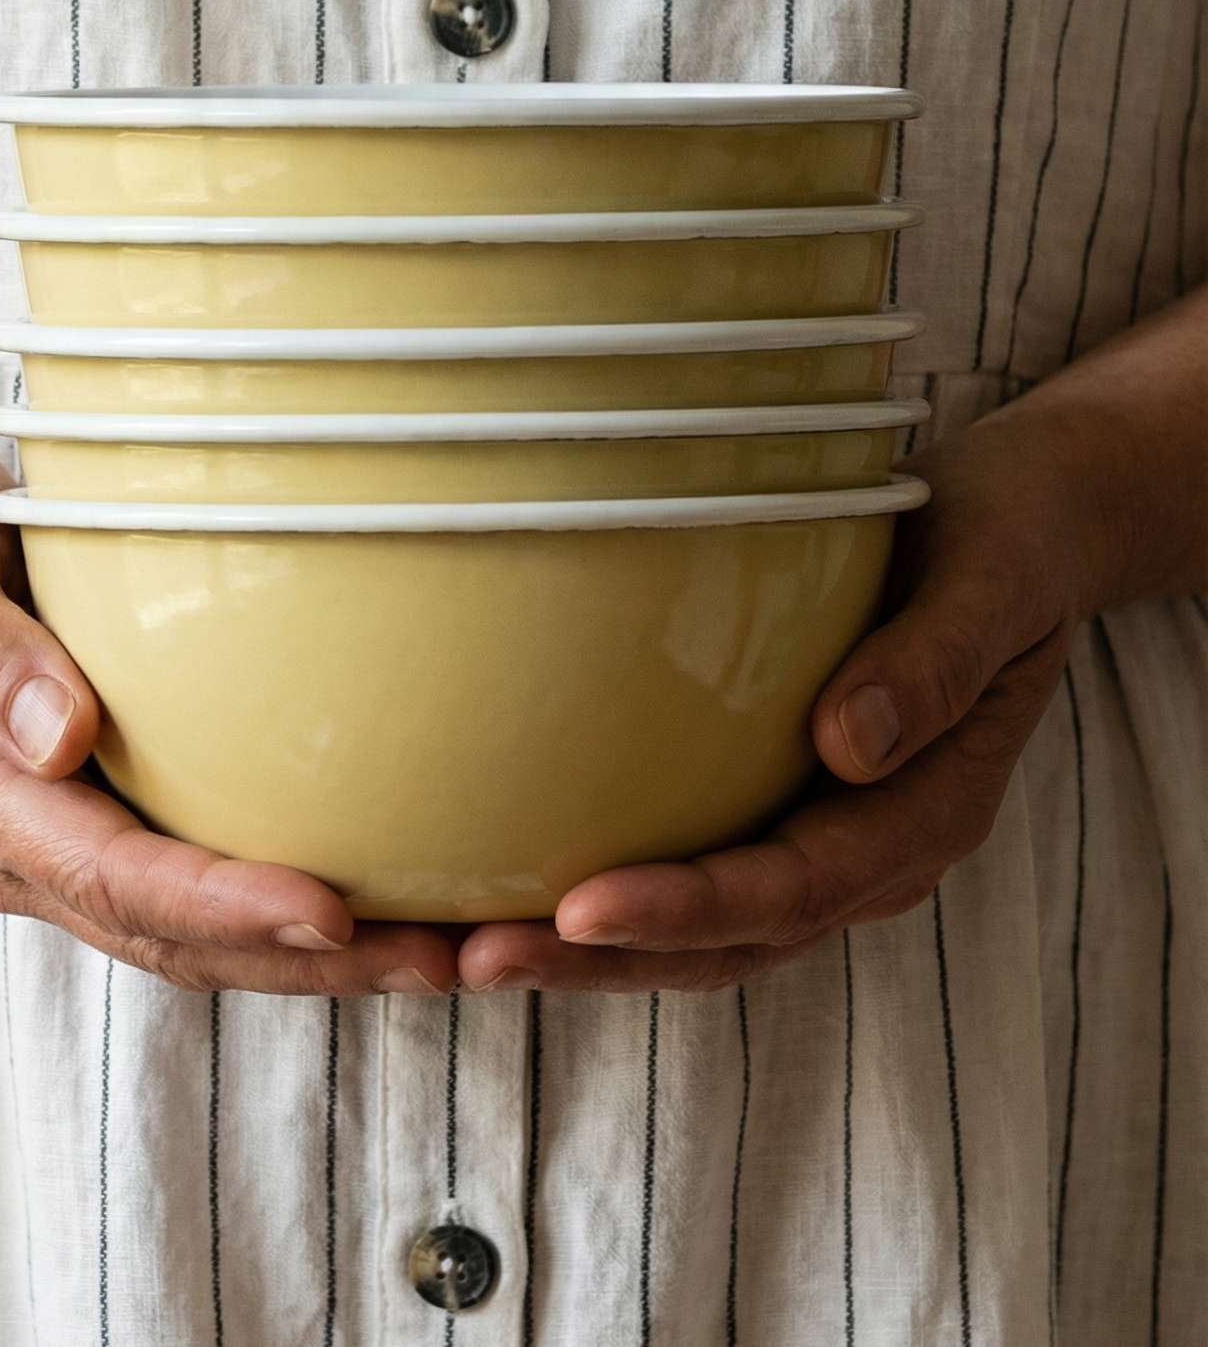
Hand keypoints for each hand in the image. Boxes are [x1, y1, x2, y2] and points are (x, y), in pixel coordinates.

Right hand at [0, 421, 458, 996]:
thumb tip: (65, 739)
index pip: (110, 876)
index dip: (222, 905)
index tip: (331, 909)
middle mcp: (15, 838)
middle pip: (169, 933)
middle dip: (302, 962)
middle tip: (434, 960)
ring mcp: (55, 834)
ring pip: (191, 927)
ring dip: (311, 953)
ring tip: (438, 950)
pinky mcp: (94, 807)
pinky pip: (193, 878)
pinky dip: (284, 898)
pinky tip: (378, 884)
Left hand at [455, 288, 1207, 993]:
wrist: (1028, 529)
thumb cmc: (1007, 541)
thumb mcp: (991, 583)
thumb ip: (930, 667)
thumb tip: (848, 747)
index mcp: (926, 812)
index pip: (794, 886)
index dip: (687, 909)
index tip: (579, 909)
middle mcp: (870, 848)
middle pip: (727, 938)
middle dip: (600, 960)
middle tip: (474, 956)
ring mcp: (823, 832)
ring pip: (698, 925)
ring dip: (584, 948)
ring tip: (460, 948)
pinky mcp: (778, 799)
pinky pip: (689, 861)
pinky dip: (602, 889)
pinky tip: (505, 877)